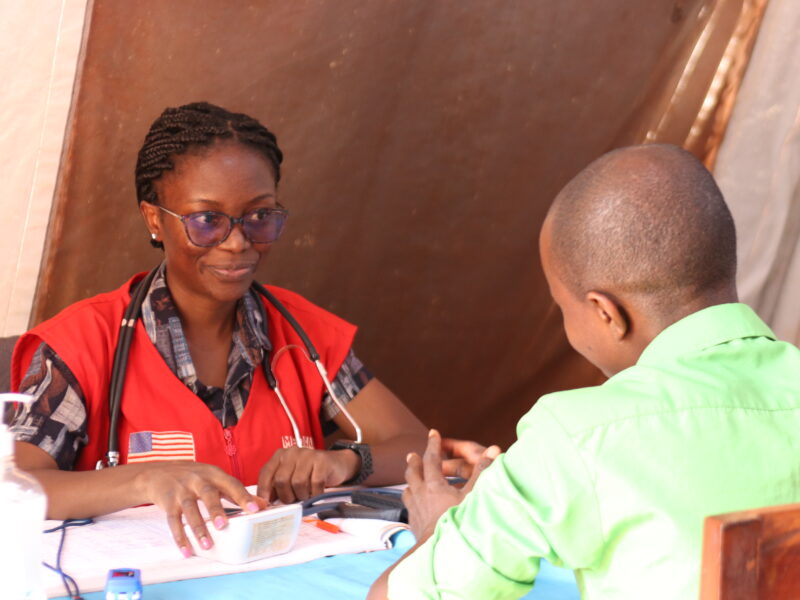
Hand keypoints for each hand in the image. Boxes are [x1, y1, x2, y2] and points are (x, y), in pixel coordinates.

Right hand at [135, 461, 265, 556]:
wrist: (159, 472)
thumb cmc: (195, 477)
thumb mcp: (215, 479)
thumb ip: (236, 492)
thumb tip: (263, 505)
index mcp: (214, 474)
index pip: (231, 484)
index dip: (244, 496)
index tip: (256, 509)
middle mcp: (197, 480)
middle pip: (208, 494)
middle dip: (215, 510)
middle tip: (224, 526)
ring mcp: (181, 491)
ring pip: (190, 509)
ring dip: (198, 528)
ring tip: (208, 545)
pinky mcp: (168, 502)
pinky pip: (173, 521)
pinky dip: (180, 537)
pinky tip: (187, 551)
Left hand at [257, 448, 360, 503]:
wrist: (336, 464)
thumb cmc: (310, 474)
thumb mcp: (290, 477)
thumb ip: (277, 487)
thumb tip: (264, 503)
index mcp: (280, 455)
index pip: (266, 473)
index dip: (264, 491)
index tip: (267, 504)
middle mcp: (292, 452)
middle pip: (281, 480)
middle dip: (286, 496)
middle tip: (293, 500)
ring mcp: (308, 455)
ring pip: (298, 483)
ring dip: (302, 495)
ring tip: (306, 494)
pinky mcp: (322, 461)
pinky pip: (315, 483)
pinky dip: (315, 493)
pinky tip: (316, 491)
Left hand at [403, 429, 499, 539]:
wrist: (439, 551)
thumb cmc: (458, 522)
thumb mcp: (473, 495)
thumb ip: (482, 472)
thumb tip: (494, 449)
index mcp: (434, 484)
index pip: (431, 458)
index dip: (433, 444)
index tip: (433, 432)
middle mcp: (420, 494)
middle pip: (413, 472)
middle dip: (414, 461)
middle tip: (412, 454)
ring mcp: (415, 509)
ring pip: (407, 490)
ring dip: (409, 481)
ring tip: (410, 479)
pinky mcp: (414, 524)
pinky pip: (408, 508)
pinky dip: (410, 502)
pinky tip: (413, 505)